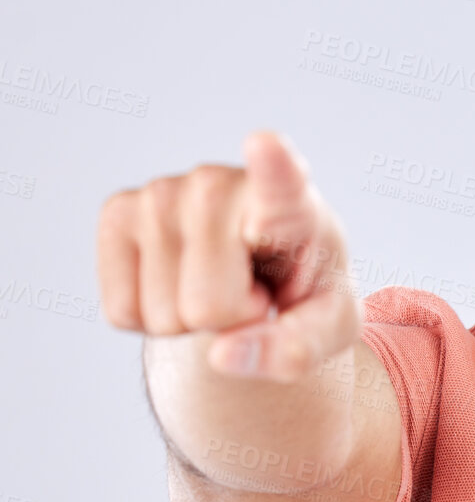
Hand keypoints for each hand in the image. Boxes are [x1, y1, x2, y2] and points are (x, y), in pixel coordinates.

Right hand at [96, 131, 361, 380]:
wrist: (260, 274)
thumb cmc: (304, 290)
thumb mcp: (329, 329)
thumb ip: (296, 349)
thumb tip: (224, 356)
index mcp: (294, 204)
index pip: (281, 183)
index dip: (273, 167)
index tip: (265, 144)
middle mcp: (222, 183)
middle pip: (209, 304)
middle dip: (231, 321)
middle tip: (253, 291)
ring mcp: (163, 191)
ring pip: (163, 313)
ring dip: (190, 321)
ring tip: (219, 283)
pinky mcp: (118, 211)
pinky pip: (121, 310)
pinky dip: (149, 320)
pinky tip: (178, 283)